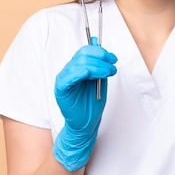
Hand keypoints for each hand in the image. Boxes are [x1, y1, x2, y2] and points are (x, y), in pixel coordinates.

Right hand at [53, 37, 117, 170]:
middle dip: (101, 58)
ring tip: (109, 72)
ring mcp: (64, 79)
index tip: (113, 58)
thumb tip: (105, 52)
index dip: (100, 52)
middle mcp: (69, 71)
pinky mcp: (61, 90)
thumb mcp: (100, 81)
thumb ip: (100, 67)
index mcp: (77, 67)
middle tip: (113, 65)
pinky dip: (79, 73)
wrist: (86, 124)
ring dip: (98, 66)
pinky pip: (68, 78)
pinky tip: (88, 73)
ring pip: (79, 64)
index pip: (85, 51)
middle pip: (83, 55)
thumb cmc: (92, 104)